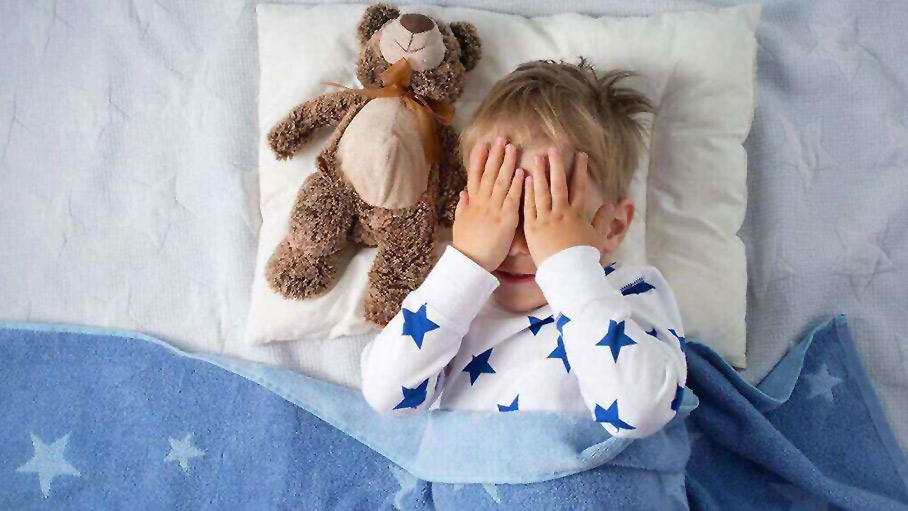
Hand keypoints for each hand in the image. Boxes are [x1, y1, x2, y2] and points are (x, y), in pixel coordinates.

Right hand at [453, 137, 524, 271]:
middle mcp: (481, 202)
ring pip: (500, 181)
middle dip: (494, 155)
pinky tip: (521, 172)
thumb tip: (463, 192)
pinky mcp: (505, 219)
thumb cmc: (467, 246)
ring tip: (511, 147)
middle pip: (488, 173)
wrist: (471, 262)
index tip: (482, 144)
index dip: (478, 158)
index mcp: (472, 203)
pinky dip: (516, 184)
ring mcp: (493, 209)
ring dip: (506, 163)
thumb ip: (463, 206)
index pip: (474, 175)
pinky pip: (511, 198)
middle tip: (500, 138)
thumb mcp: (460, 223)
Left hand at [523, 147, 607, 265]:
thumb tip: (612, 204)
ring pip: (542, 192)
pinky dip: (527, 192)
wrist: (568, 273)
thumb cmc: (583, 257)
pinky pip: (529, 206)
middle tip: (554, 148)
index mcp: (577, 215)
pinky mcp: (532, 228)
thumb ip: (603, 219)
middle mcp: (561, 213)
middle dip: (557, 165)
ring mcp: (546, 219)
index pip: (579, 187)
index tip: (580, 155)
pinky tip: (524, 179)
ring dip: (540, 173)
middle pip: (559, 184)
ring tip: (538, 157)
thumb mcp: (597, 237)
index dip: (580, 170)